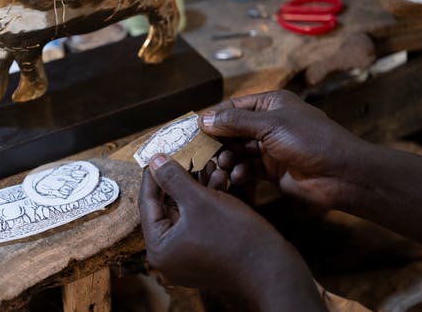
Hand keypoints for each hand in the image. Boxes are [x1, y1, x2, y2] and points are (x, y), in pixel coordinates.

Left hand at [138, 154, 325, 309]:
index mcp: (159, 248)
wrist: (273, 269)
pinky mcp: (206, 254)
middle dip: (182, 178)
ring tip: (209, 162)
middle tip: (185, 153)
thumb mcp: (199, 200)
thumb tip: (154, 160)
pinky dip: (208, 201)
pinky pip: (200, 221)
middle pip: (168, 207)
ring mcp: (187, 257)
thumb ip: (173, 178)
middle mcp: (169, 257)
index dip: (153, 174)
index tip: (157, 152)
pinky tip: (220, 178)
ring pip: (187, 212)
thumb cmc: (234, 237)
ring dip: (198, 186)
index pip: (148, 203)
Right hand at [199, 90, 368, 208]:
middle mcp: (268, 123)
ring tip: (221, 167)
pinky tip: (236, 178)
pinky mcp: (271, 170)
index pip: (232, 107)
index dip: (211, 117)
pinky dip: (239, 173)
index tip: (190, 129)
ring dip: (227, 159)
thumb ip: (235, 122)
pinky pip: (247, 169)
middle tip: (200, 153)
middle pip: (231, 130)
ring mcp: (269, 147)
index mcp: (270, 104)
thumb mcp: (270, 125)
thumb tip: (203, 118)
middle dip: (217, 142)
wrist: (342, 174)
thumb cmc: (310, 140)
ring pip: (237, 151)